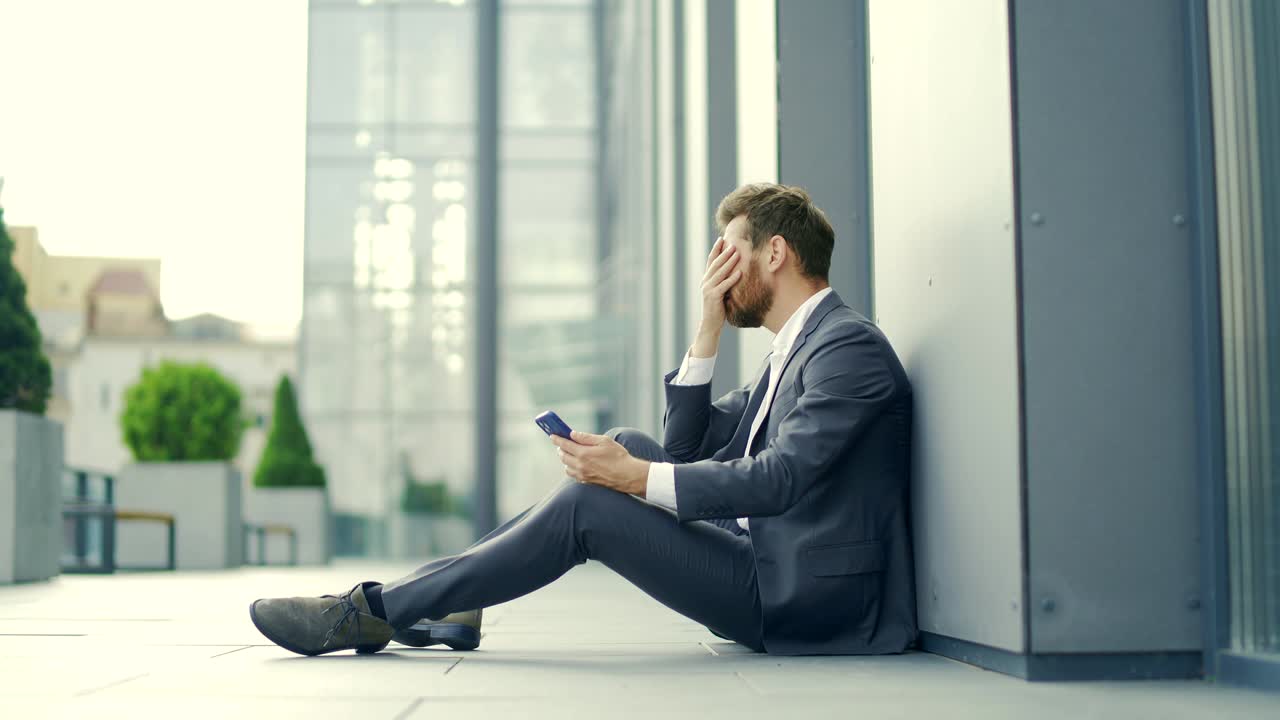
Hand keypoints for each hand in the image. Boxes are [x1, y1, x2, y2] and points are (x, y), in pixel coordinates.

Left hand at [551, 431, 649, 495]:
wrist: (627, 475)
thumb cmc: (618, 456)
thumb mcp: (604, 441)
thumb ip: (586, 437)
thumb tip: (573, 434)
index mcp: (583, 453)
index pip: (564, 445)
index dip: (557, 439)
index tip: (552, 435)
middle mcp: (580, 465)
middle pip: (563, 456)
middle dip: (560, 449)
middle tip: (561, 443)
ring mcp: (583, 475)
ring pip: (566, 467)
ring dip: (565, 459)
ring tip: (570, 453)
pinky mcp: (587, 481)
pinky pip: (573, 475)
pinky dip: (572, 468)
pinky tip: (577, 464)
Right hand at [693, 237, 742, 356]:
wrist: (710, 324)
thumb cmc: (718, 308)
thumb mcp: (720, 292)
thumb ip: (723, 281)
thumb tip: (734, 269)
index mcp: (706, 279)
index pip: (711, 261)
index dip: (716, 249)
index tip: (722, 239)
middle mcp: (705, 282)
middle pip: (715, 263)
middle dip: (724, 252)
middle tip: (732, 242)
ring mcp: (708, 289)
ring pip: (719, 272)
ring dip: (729, 261)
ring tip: (736, 252)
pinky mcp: (713, 297)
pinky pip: (724, 285)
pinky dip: (732, 278)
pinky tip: (739, 272)